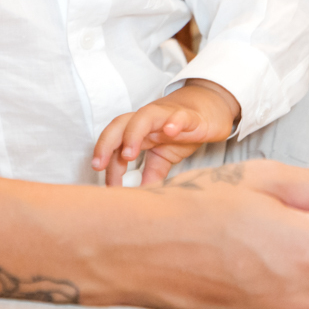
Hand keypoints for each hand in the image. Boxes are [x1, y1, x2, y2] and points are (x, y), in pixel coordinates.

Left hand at [92, 79, 238, 185]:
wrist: (209, 111)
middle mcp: (147, 121)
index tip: (107, 186)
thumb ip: (150, 174)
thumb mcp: (162, 157)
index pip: (115, 144)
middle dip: (106, 144)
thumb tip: (139, 197)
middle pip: (120, 124)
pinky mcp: (189, 116)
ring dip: (133, 134)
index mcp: (138, 131)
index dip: (108, 163)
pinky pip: (179, 116)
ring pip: (144, 116)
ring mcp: (166, 116)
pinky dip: (173, 122)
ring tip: (128, 154)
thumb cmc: (181, 132)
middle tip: (99, 165)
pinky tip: (170, 131)